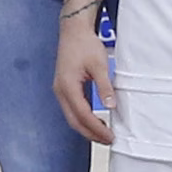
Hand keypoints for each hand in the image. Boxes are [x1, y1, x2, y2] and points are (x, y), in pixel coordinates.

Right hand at [51, 0, 115, 144]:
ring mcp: (60, 90)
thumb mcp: (99, 65)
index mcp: (68, 86)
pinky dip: (83, 118)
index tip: (110, 136)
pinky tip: (95, 120)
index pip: (83, 114)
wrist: (73, 31)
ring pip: (71, 117)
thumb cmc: (85, 44)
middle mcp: (60, 91)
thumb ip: (104, 87)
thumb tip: (111, 106)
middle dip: (90, 134)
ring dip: (86, 128)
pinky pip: (71, 109)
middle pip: (74, 121)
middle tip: (108, 140)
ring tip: (103, 134)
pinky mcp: (63, 88)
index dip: (96, 128)